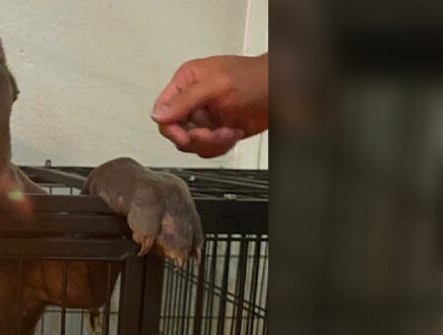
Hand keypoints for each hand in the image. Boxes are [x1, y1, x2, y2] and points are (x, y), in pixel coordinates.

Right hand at [151, 54, 267, 157]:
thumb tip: (158, 114)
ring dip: (212, 143)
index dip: (171, 128)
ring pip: (192, 143)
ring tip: (228, 131)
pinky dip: (221, 146)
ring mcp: (207, 116)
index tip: (186, 136)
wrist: (284, 90)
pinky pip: (207, 148)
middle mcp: (193, 99)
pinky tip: (233, 132)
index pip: (163, 111)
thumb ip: (185, 100)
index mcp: (187, 81)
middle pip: (176, 131)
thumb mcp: (216, 85)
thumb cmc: (257, 78)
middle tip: (212, 133)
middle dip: (197, 137)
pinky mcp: (218, 130)